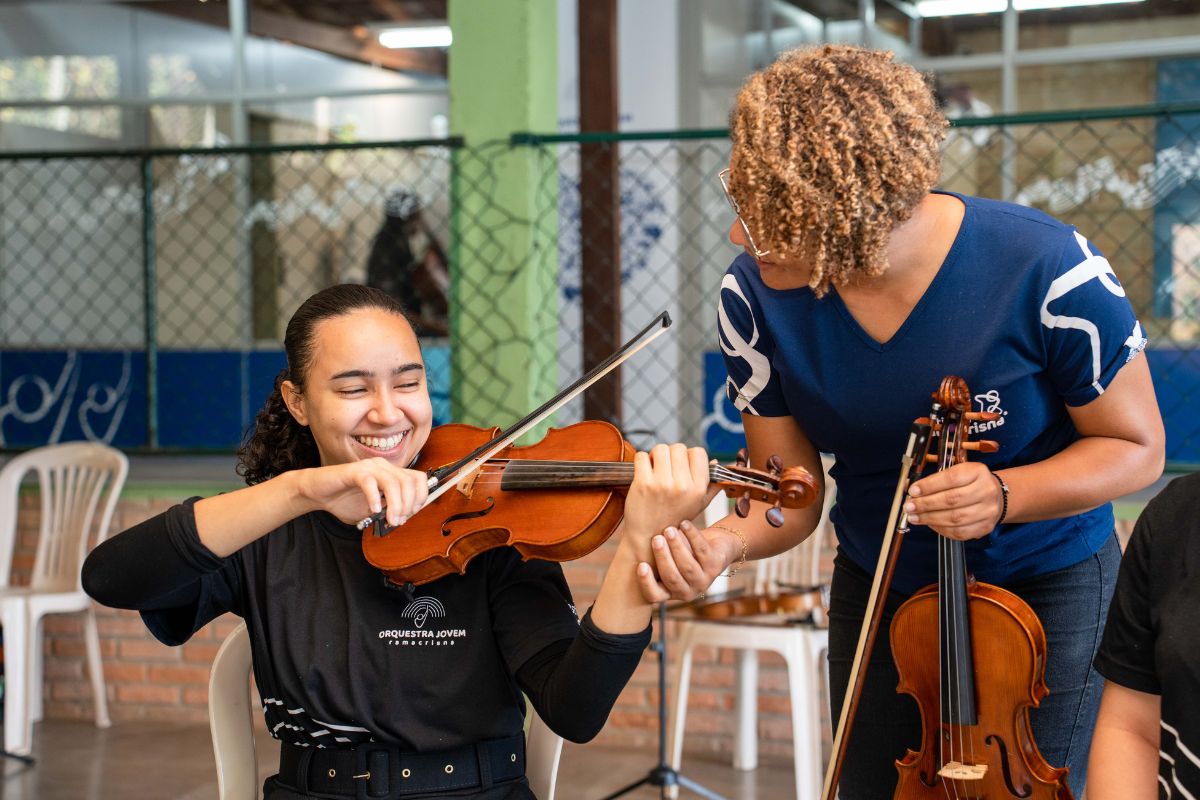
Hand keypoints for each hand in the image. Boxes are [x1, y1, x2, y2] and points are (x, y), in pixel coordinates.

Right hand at [296, 458, 428, 526]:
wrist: (319, 494)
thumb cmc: (345, 501)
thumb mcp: (373, 510)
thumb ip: (389, 511)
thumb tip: (403, 517)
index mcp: (391, 473)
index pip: (418, 478)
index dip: (420, 496)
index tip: (412, 513)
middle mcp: (383, 467)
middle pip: (408, 482)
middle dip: (408, 505)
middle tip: (397, 521)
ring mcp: (369, 467)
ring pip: (393, 483)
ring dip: (395, 504)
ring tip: (389, 519)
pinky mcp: (353, 471)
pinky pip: (370, 482)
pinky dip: (374, 498)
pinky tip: (372, 510)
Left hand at [620, 444, 710, 562]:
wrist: (649, 537)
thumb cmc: (674, 519)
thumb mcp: (699, 505)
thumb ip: (711, 485)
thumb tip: (716, 462)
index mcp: (698, 488)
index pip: (698, 452)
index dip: (688, 455)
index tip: (681, 465)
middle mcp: (682, 485)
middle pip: (678, 447)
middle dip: (671, 454)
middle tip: (666, 467)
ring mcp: (662, 483)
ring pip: (660, 449)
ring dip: (656, 456)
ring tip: (655, 469)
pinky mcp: (643, 483)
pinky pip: (641, 456)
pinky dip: (641, 460)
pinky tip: (643, 472)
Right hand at [634, 520, 741, 602]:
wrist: (714, 546)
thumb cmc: (683, 552)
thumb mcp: (668, 557)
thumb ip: (655, 554)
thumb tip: (640, 539)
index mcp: (670, 592)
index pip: (654, 595)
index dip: (646, 582)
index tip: (641, 565)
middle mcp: (687, 591)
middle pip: (672, 578)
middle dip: (663, 557)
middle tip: (656, 539)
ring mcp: (703, 581)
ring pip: (688, 566)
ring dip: (677, 547)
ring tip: (669, 530)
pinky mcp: (716, 566)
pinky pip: (702, 550)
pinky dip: (692, 535)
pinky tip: (684, 524)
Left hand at [905, 461, 1002, 540]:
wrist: (996, 496)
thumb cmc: (970, 483)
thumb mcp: (957, 472)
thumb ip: (936, 480)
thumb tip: (912, 490)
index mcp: (978, 472)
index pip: (951, 478)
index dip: (929, 485)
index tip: (913, 491)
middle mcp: (986, 490)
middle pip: (952, 500)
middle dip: (926, 504)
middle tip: (908, 507)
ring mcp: (988, 510)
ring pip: (955, 518)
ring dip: (930, 518)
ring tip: (914, 517)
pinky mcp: (985, 527)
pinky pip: (960, 532)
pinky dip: (941, 529)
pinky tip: (930, 524)